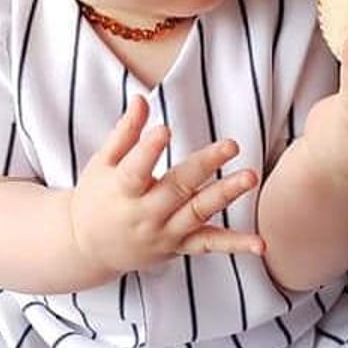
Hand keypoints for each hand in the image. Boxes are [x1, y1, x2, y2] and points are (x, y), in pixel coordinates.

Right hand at [70, 95, 264, 275]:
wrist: (87, 248)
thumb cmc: (96, 197)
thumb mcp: (102, 163)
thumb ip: (125, 132)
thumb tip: (141, 99)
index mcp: (121, 191)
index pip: (135, 171)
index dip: (148, 150)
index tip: (164, 130)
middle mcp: (144, 215)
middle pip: (176, 188)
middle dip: (204, 166)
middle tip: (231, 145)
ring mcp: (164, 233)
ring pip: (198, 213)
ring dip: (225, 195)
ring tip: (249, 177)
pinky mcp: (179, 246)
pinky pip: (209, 245)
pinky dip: (235, 245)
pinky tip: (260, 243)